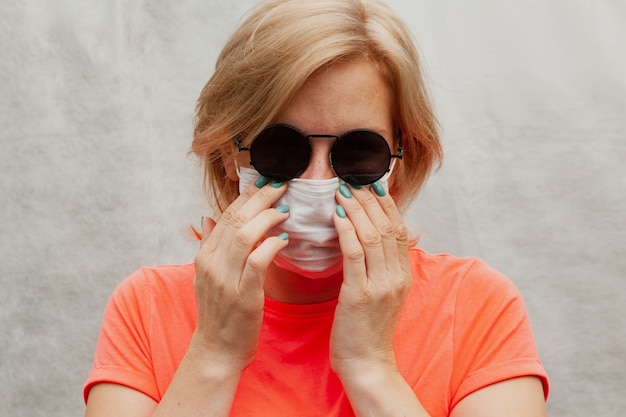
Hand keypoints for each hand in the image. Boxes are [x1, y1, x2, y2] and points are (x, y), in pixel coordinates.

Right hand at [190, 179, 289, 372]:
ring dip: (267, 217)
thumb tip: (206, 218)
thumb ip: (210, 245)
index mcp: (205, 256)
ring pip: (244, 235)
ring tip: (286, 209)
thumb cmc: (220, 313)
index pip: (227, 215)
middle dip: (260, 197)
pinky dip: (271, 246)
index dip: (248, 195)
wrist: (217, 351)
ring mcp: (225, 279)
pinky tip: (285, 239)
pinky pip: (257, 262)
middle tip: (282, 183)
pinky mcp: (243, 296)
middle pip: (236, 219)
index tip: (268, 179)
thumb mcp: (207, 276)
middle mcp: (211, 263)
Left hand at [330, 183, 411, 379]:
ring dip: (356, 209)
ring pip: (372, 235)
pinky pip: (354, 254)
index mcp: (404, 274)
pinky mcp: (360, 295)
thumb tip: (375, 239)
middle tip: (353, 179)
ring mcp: (381, 285)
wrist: (367, 364)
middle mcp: (397, 276)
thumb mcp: (384, 294)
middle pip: (387, 226)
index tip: (371, 183)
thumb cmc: (368, 328)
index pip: (398, 228)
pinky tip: (336, 214)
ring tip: (342, 189)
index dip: (385, 204)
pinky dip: (346, 230)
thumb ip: (383, 266)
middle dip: (369, 200)